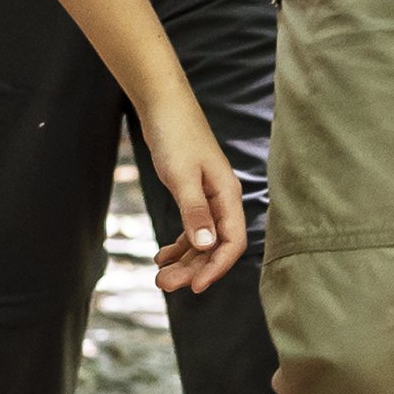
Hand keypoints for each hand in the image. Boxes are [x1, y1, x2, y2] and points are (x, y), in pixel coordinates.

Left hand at [137, 92, 250, 296]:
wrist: (163, 106)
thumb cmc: (175, 136)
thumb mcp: (182, 176)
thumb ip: (195, 212)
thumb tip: (208, 246)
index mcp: (227, 195)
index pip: (232, 241)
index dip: (217, 267)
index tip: (195, 287)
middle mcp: (222, 199)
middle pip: (215, 246)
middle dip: (193, 268)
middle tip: (164, 284)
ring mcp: (208, 197)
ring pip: (202, 240)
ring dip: (184, 261)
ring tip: (160, 276)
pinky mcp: (193, 194)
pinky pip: (192, 228)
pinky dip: (179, 245)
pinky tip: (162, 256)